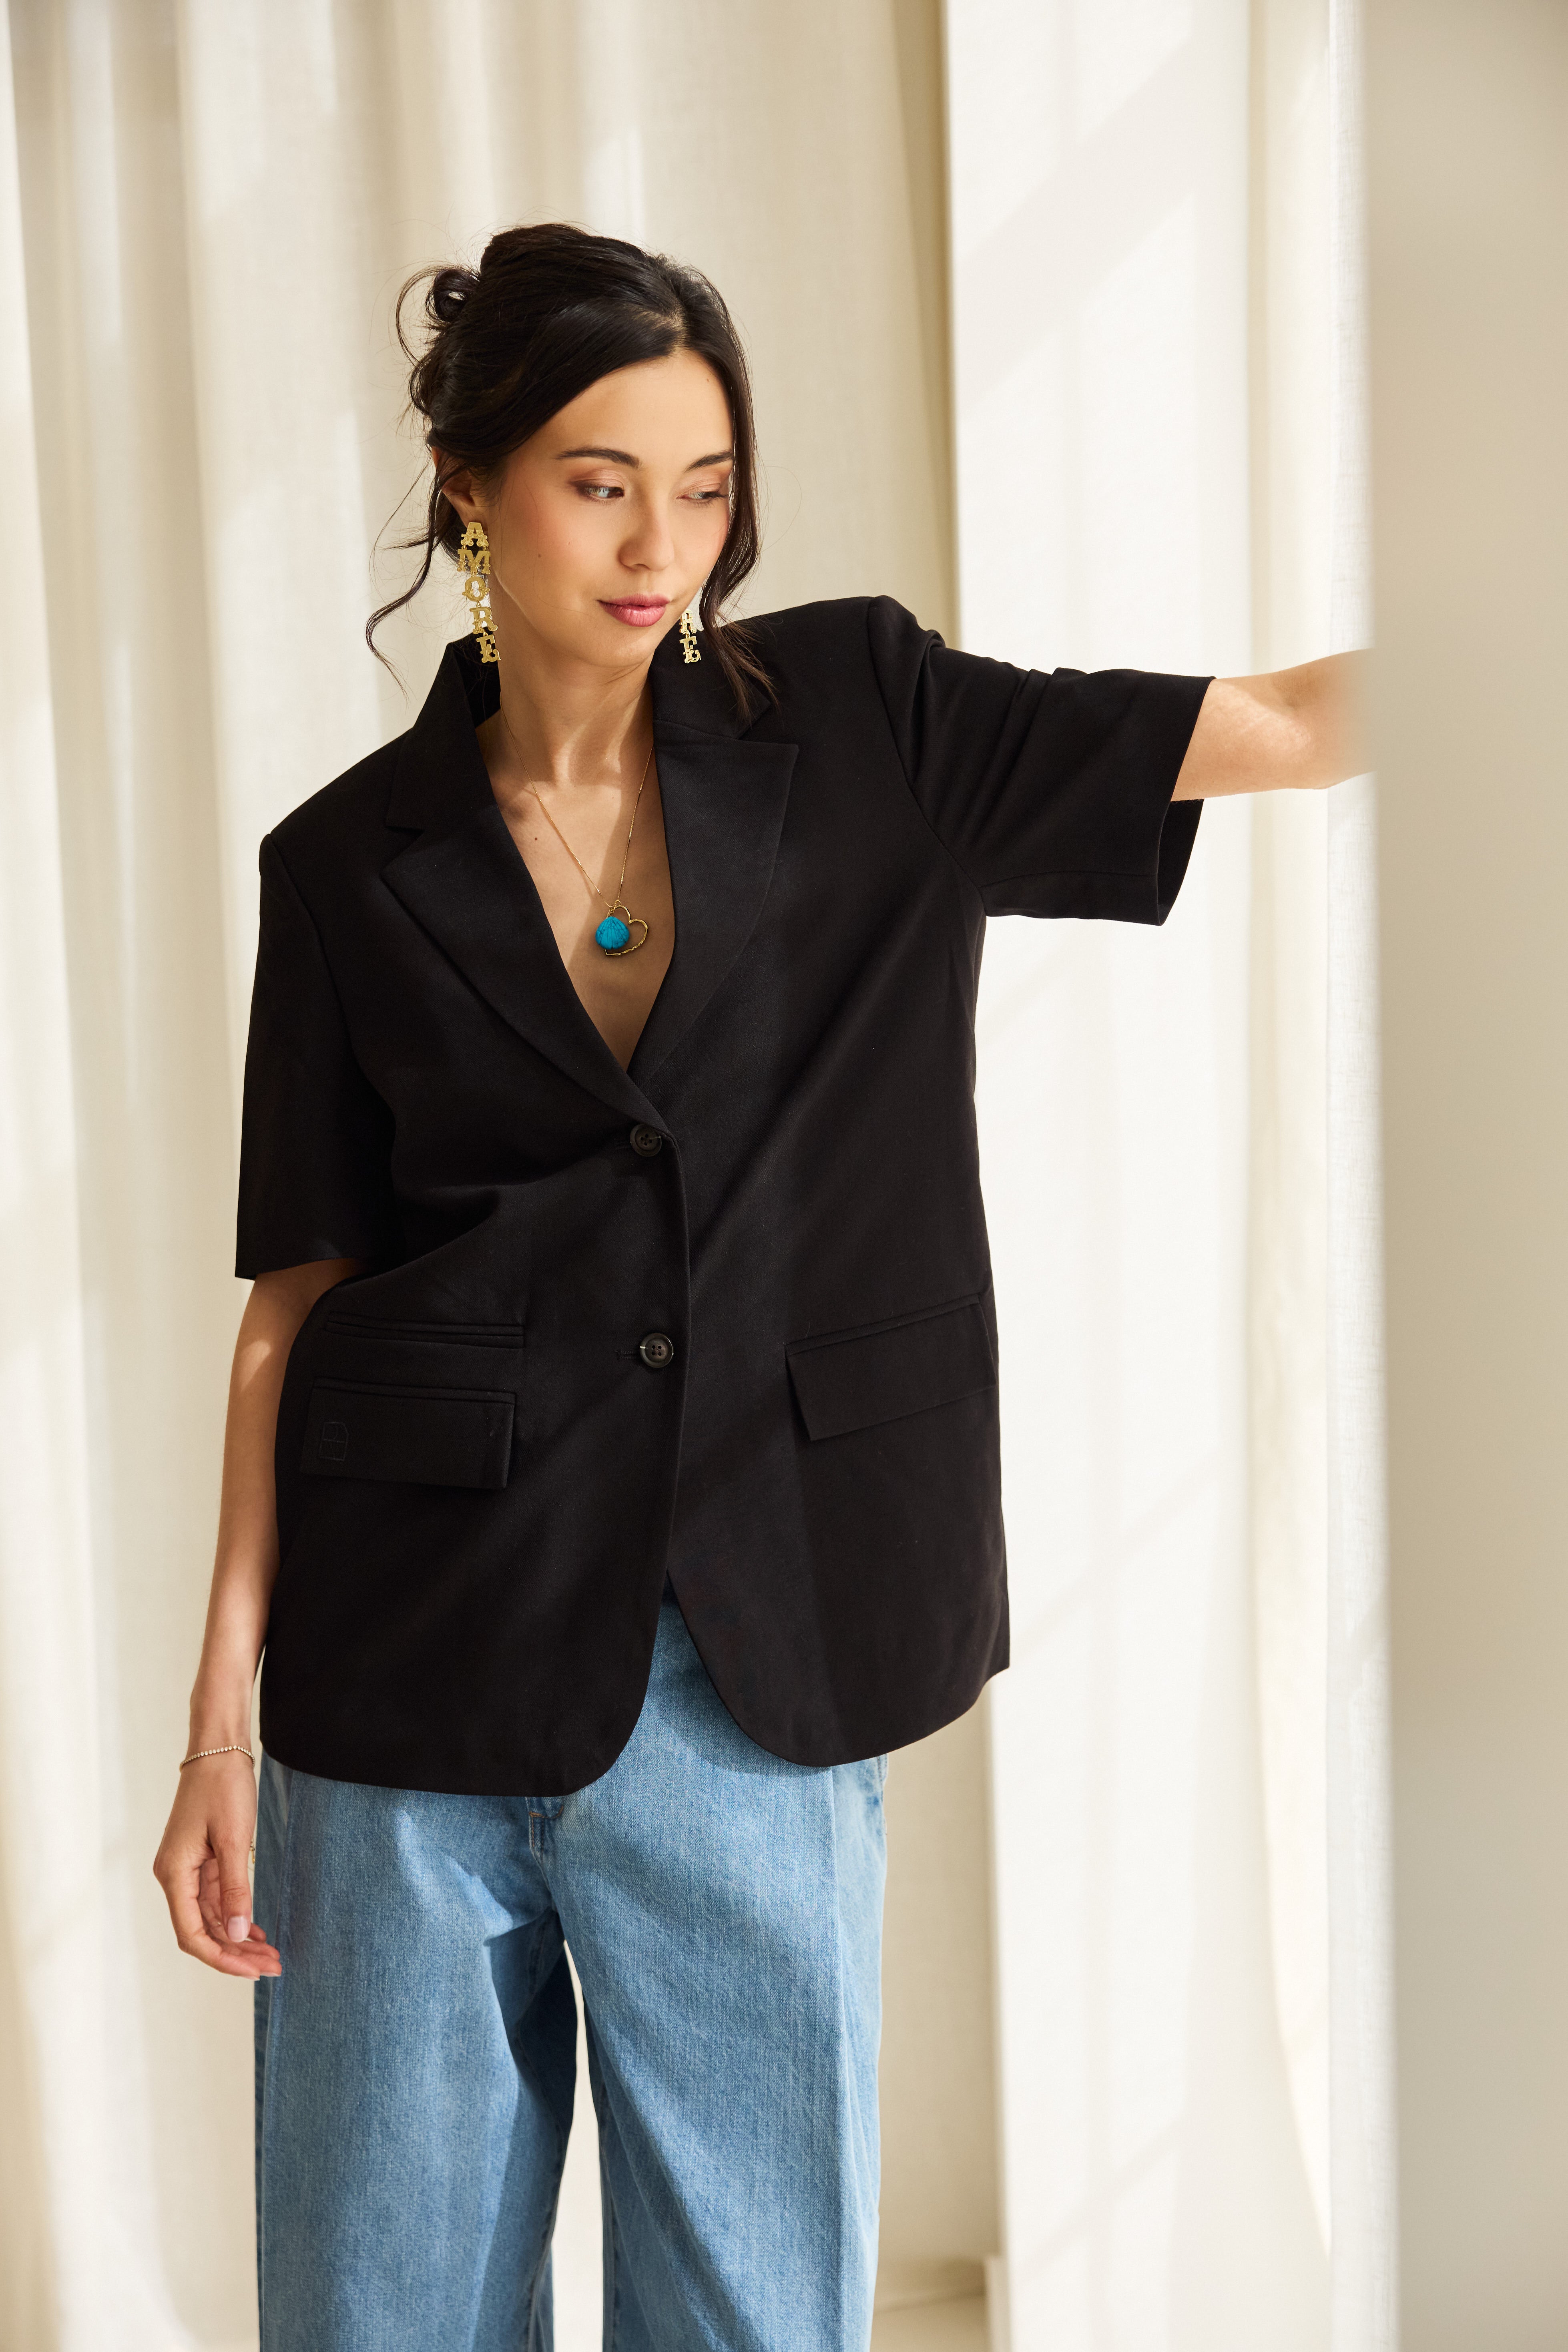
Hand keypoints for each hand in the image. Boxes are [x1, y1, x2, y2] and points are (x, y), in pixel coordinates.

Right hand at [152, 1752, 281, 1978]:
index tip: (253, 1970)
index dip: (221, 1958)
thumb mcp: (234, 1838)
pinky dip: (236, 1917)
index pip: (192, 1934)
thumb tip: (236, 1935)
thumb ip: (234, 1888)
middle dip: (235, 1953)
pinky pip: (216, 1900)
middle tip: (273, 1967)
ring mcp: (187, 1870)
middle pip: (202, 1931)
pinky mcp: (201, 1861)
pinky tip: (256, 1931)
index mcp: (173, 1874)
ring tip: (271, 1954)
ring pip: (211, 1918)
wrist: (218, 1749)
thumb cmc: (223, 1787)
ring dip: (238, 1938)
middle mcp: (174, 1876)